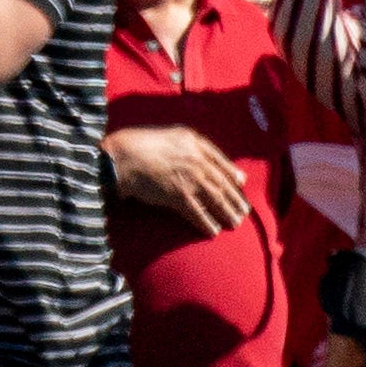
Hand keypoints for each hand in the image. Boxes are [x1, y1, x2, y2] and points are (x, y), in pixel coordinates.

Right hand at [107, 122, 256, 233]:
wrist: (122, 158)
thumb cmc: (139, 144)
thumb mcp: (168, 135)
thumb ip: (187, 143)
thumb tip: (201, 155)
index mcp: (195, 142)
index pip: (220, 160)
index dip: (232, 173)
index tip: (241, 184)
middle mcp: (197, 160)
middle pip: (222, 182)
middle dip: (235, 199)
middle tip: (243, 210)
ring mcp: (189, 179)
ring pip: (216, 199)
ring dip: (227, 213)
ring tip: (235, 223)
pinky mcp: (179, 196)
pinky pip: (198, 212)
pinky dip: (207, 223)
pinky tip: (213, 231)